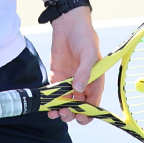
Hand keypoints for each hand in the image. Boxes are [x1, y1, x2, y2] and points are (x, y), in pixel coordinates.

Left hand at [46, 8, 102, 123]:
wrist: (68, 24)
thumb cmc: (84, 37)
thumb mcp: (89, 53)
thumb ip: (84, 72)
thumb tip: (78, 89)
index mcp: (95, 81)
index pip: (94, 102)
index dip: (89, 113)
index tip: (81, 118)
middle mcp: (82, 84)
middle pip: (79, 107)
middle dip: (73, 114)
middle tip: (66, 113)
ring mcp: (69, 82)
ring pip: (66, 103)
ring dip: (61, 111)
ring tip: (56, 113)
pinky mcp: (56, 77)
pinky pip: (54, 94)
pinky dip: (51, 102)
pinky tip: (48, 107)